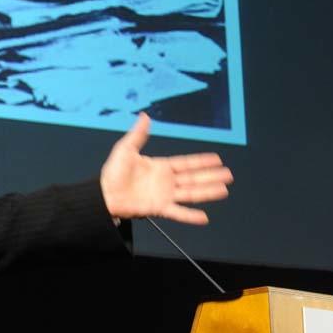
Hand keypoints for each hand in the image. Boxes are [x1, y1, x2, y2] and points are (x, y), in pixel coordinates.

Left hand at [99, 112, 232, 223]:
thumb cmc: (113, 172)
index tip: (217, 159)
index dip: (201, 161)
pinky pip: (178, 212)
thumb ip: (138, 134)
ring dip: (207, 192)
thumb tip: (145, 116)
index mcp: (160, 167)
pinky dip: (190, 216)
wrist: (104, 193)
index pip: (186, 163)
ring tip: (223, 190)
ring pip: (191, 193)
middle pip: (193, 178)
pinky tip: (204, 217)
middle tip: (228, 175)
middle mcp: (166, 182)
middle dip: (211, 176)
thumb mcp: (126, 148)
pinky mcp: (159, 208)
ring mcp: (164, 196)